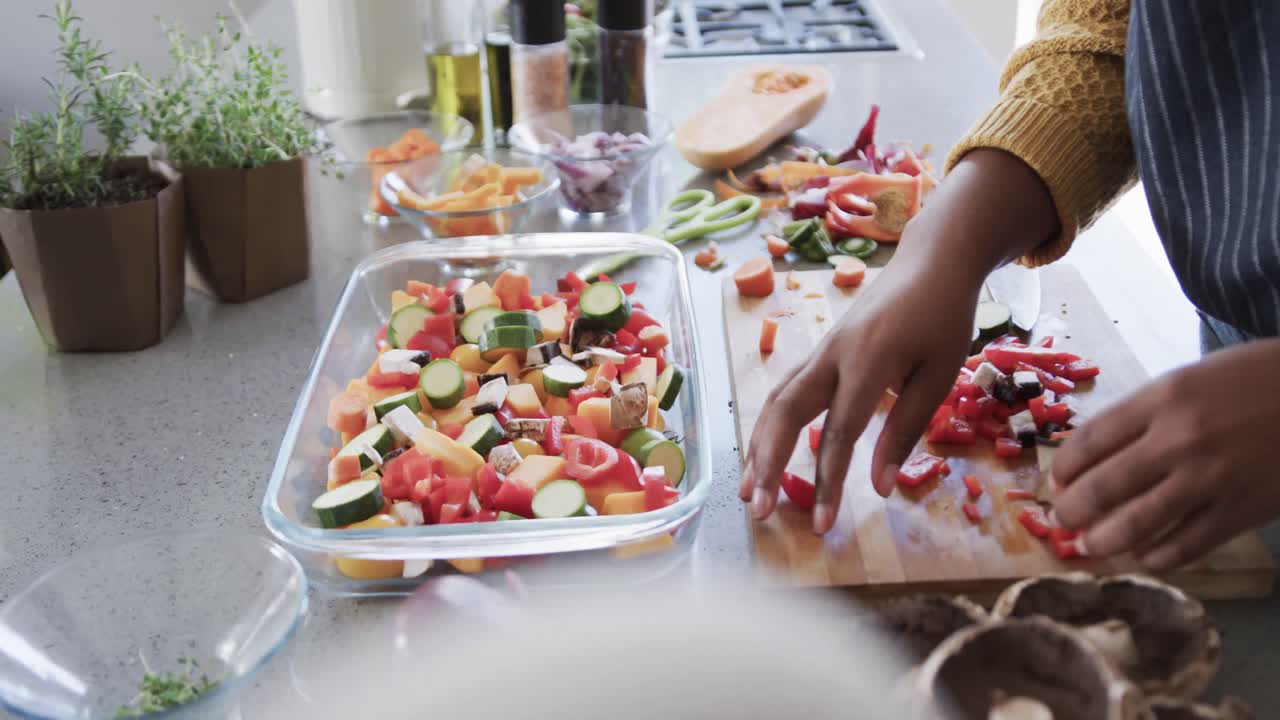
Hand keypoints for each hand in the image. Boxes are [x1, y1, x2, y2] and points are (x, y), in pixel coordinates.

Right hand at [739, 149, 1058, 532]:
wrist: (931, 262)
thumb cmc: (942, 318)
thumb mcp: (938, 376)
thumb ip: (904, 430)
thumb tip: (878, 488)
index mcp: (867, 362)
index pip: (837, 433)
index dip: (827, 482)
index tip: (822, 525)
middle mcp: (832, 356)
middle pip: (784, 414)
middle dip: (767, 465)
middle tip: (757, 510)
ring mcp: (820, 351)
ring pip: (775, 402)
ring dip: (758, 447)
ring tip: (748, 489)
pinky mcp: (819, 352)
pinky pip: (784, 391)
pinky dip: (769, 426)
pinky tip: (764, 452)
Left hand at [1052, 338, 1279, 569]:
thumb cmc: (1253, 381)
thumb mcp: (1190, 380)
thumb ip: (1145, 414)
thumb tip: (1095, 453)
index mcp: (1162, 399)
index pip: (1090, 440)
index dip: (1064, 468)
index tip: (1056, 481)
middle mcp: (1180, 439)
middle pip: (1103, 487)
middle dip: (1071, 512)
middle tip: (1061, 520)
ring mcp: (1212, 478)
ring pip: (1137, 524)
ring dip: (1104, 541)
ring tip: (1091, 545)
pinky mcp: (1243, 510)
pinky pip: (1186, 545)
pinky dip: (1157, 556)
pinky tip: (1145, 555)